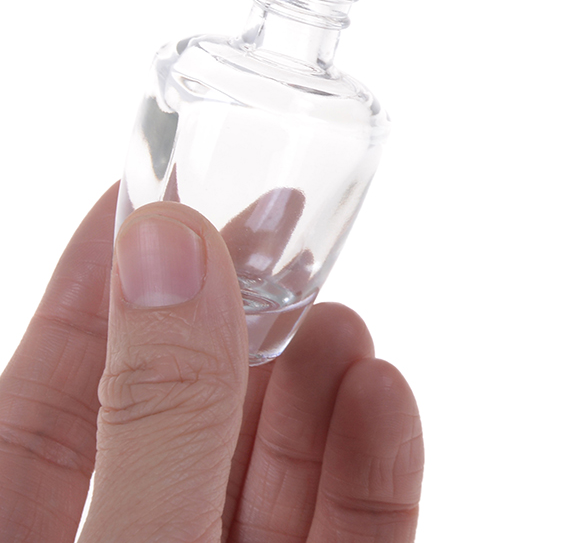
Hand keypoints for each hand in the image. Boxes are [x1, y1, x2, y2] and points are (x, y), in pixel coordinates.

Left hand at [0, 185, 422, 541]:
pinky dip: (370, 465)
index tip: (143, 201)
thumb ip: (158, 420)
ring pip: (267, 480)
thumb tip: (170, 249)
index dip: (89, 300)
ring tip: (337, 315)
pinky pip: (348, 542)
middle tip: (277, 239)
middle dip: (232, 331)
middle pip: (175, 431)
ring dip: (312, 388)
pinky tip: (379, 392)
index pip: (41, 416)